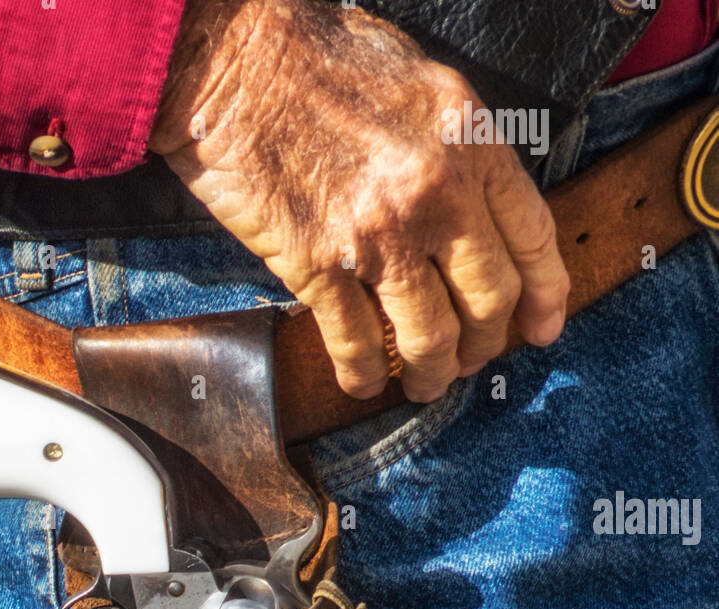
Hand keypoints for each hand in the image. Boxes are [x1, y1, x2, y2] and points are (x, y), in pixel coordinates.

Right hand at [150, 0, 569, 401]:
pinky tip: (363, 381)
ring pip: (428, 335)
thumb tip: (473, 203)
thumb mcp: (420, 83)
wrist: (233, 57)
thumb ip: (456, 145)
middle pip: (488, 299)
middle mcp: (436, 192)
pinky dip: (363, 373)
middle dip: (484, 345)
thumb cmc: (315, 56)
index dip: (544, 295)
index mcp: (469, 140)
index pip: (531, 236)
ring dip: (429, 373)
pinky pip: (354, 341)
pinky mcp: (318, 264)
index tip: (540, 328)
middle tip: (470, 360)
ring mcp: (377, 234)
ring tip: (422, 384)